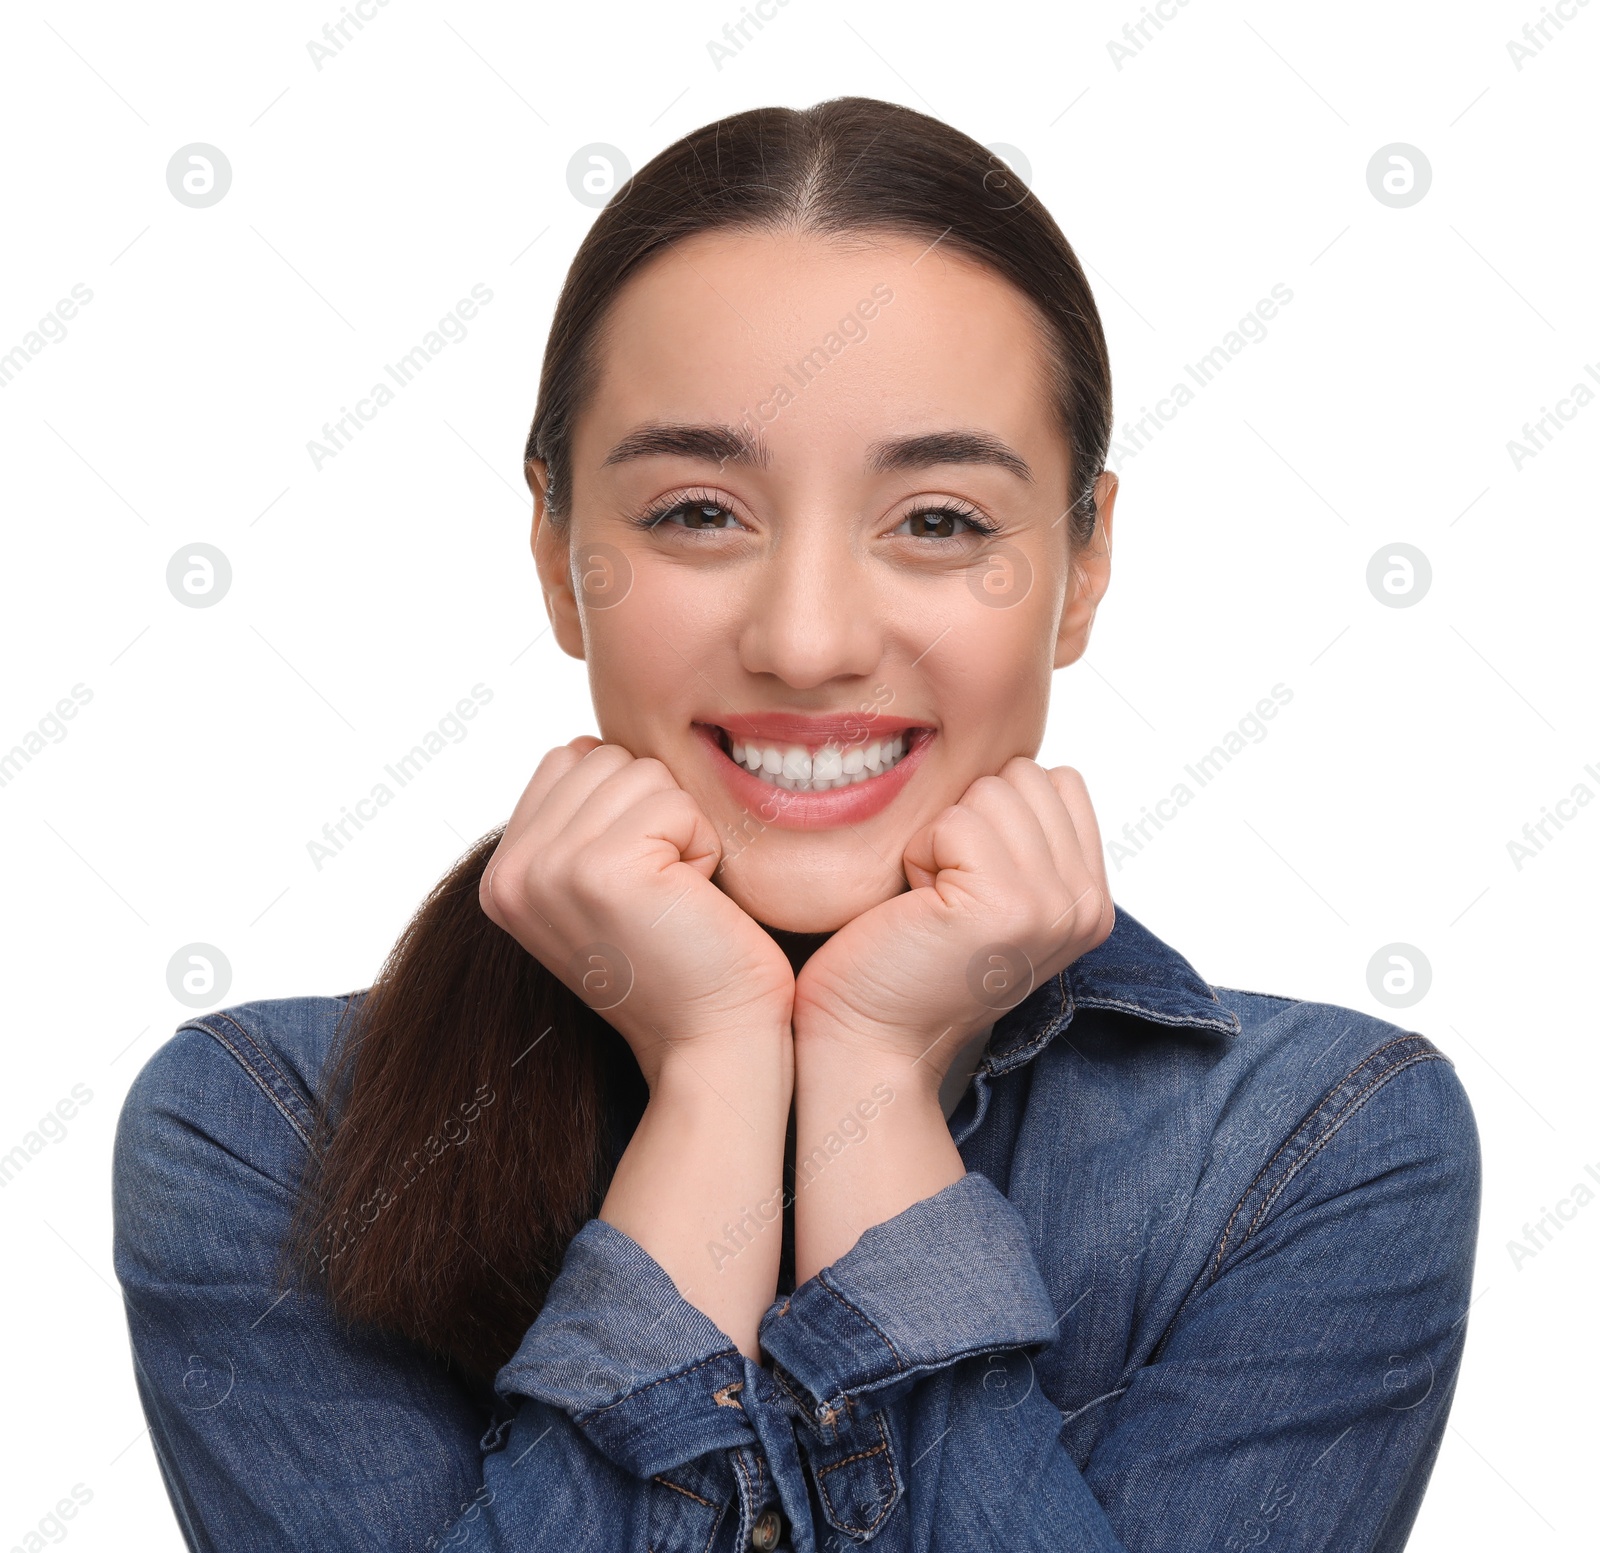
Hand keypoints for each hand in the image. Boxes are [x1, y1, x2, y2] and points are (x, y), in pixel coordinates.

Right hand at [480, 737, 795, 1087]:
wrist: (710, 1039)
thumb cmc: (680, 959)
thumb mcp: (601, 884)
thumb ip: (578, 818)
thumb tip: (590, 745)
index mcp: (503, 875)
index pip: (570, 759)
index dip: (628, 804)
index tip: (640, 878)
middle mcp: (512, 873)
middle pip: (606, 758)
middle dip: (656, 812)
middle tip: (662, 891)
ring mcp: (549, 870)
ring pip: (642, 773)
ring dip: (682, 828)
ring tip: (675, 896)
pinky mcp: (602, 870)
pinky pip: (675, 802)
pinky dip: (703, 844)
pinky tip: (691, 901)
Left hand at [792, 759, 1113, 1092]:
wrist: (869, 1037)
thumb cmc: (905, 957)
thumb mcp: (988, 890)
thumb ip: (1024, 835)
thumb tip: (1016, 762)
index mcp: (1091, 897)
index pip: (1057, 780)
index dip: (993, 812)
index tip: (966, 879)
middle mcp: (1087, 904)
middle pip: (1023, 776)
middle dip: (966, 820)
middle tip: (942, 894)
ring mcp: (1054, 905)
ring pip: (990, 791)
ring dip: (939, 838)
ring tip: (929, 902)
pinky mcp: (1008, 906)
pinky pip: (955, 821)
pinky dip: (918, 855)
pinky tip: (916, 908)